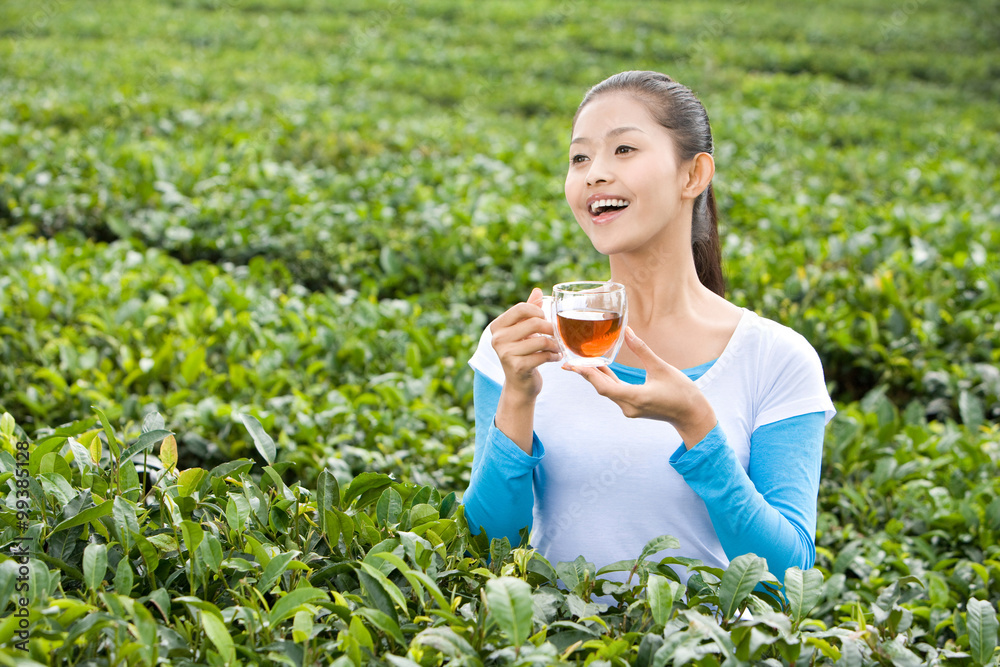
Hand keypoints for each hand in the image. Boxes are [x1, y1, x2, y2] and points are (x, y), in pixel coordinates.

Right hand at [490, 287, 561, 400]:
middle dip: (551, 328)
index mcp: (497, 327)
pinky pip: (543, 355)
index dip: (538, 311)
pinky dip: (554, 356)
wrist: (519, 385)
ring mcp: (506, 354)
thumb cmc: (522, 353)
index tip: (545, 319)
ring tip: (558, 347)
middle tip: (557, 334)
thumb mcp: (522, 331)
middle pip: (534, 322)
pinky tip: (556, 357)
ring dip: (555, 344)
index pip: (521, 308)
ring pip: (541, 340)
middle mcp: (497, 339)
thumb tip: (537, 291)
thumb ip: (528, 311)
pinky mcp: (518, 367)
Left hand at [563, 326, 716, 447]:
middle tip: (567, 360)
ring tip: (579, 361)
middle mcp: (628, 405)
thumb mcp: (662, 368)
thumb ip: (642, 350)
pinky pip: (614, 392)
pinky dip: (606, 380)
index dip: (586, 374)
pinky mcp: (632, 406)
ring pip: (606, 390)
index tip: (571, 364)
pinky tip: (599, 367)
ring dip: (594, 376)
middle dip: (585, 373)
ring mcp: (629, 408)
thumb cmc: (682, 392)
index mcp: (636, 397)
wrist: (692, 415)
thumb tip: (627, 331)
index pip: (604, 386)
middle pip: (601, 388)